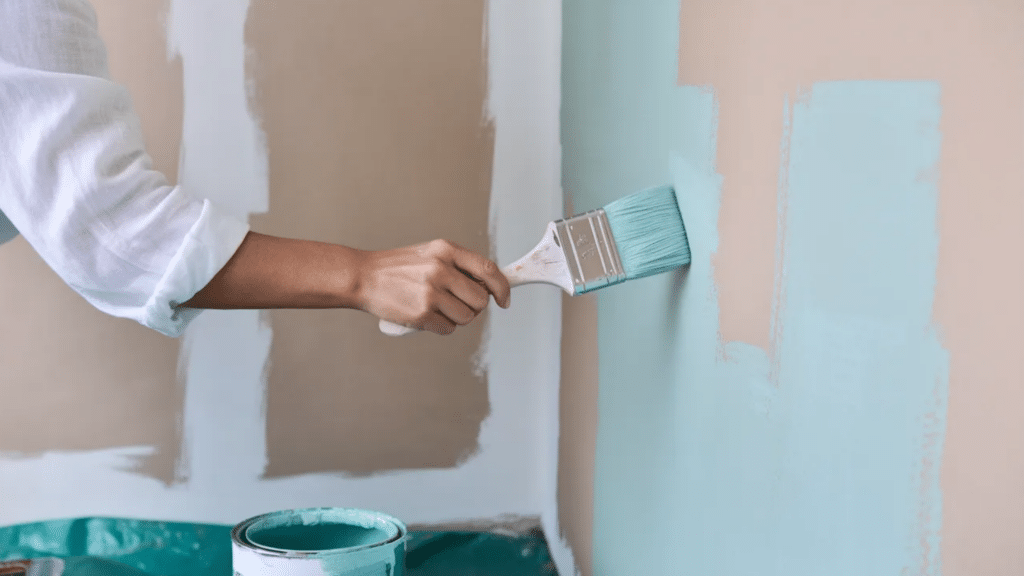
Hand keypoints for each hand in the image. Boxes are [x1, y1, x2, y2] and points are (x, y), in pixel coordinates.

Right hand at [354, 239, 510, 334]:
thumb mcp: (431, 254)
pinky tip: (427, 317)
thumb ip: (458, 266)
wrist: (363, 276)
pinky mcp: (421, 313)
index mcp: (446, 250)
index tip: (504, 300)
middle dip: (474, 306)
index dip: (502, 288)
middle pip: (480, 299)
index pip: (488, 270)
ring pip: (467, 317)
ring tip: (439, 309)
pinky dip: (441, 327)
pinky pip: (448, 329)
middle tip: (457, 303)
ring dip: (457, 318)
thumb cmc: (398, 267)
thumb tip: (489, 288)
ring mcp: (431, 292)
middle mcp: (441, 269)